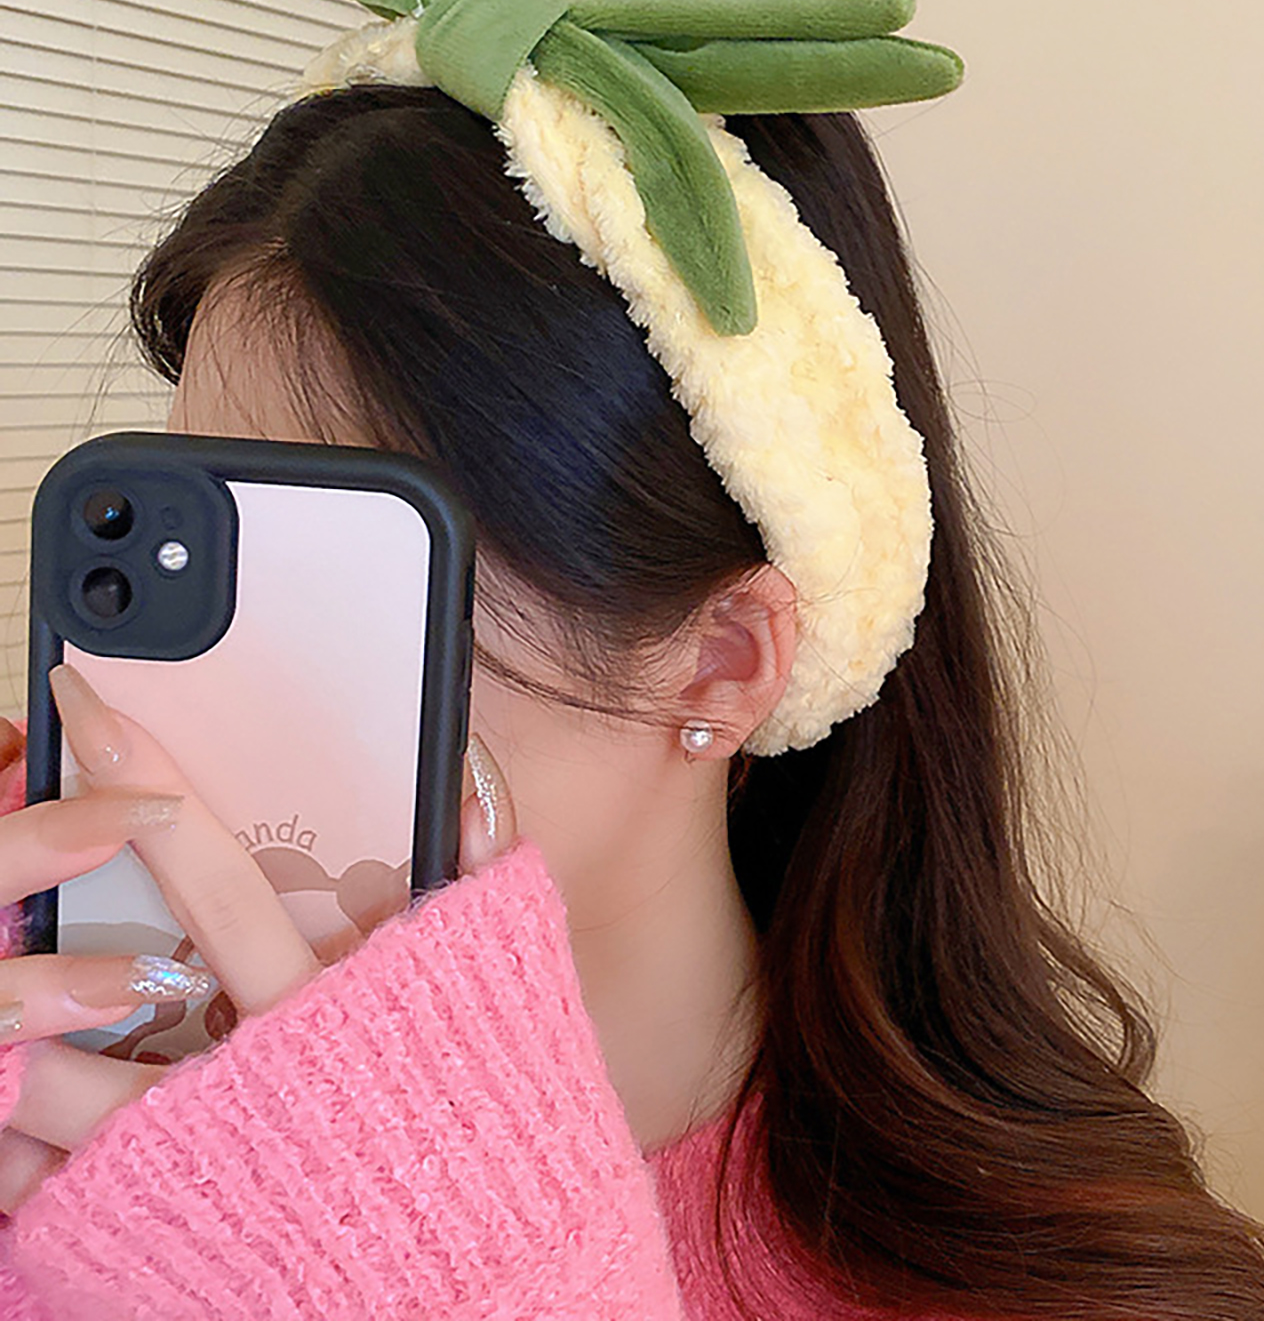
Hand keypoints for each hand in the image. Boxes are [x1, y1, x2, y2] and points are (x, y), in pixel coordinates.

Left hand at [0, 668, 516, 1212]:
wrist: (497, 1291)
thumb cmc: (506, 1138)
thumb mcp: (511, 991)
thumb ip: (486, 874)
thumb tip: (467, 783)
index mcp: (330, 1008)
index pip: (218, 868)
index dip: (146, 774)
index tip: (90, 704)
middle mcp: (245, 1082)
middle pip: (95, 972)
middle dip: (30, 874)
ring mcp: (188, 1170)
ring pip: (38, 1085)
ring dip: (7, 1010)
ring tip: (4, 964)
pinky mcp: (147, 1246)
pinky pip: (33, 1188)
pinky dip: (10, 1129)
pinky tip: (17, 1081)